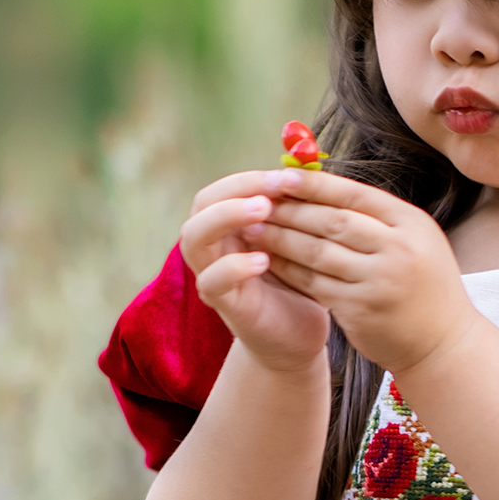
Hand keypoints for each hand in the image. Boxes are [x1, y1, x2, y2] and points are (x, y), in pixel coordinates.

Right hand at [178, 172, 329, 374]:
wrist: (299, 336)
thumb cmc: (300, 283)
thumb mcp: (301, 239)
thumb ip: (295, 207)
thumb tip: (305, 163)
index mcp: (229, 227)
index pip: (222, 189)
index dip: (250, 177)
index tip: (287, 175)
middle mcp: (213, 247)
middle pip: (201, 205)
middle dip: (236, 190)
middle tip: (273, 190)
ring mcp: (212, 275)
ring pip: (194, 237)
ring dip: (226, 217)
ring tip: (263, 211)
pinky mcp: (223, 304)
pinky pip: (212, 280)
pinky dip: (234, 266)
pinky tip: (263, 259)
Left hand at [235, 170, 474, 379]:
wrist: (444, 343)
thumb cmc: (424, 286)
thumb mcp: (415, 240)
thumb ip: (377, 216)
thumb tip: (322, 184)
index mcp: (412, 223)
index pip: (354, 195)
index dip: (314, 184)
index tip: (280, 176)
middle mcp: (398, 249)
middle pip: (333, 221)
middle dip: (291, 210)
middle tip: (257, 201)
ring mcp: (379, 281)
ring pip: (318, 252)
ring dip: (281, 239)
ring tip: (253, 229)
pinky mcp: (361, 310)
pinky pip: (315, 283)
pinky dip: (289, 270)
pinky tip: (269, 261)